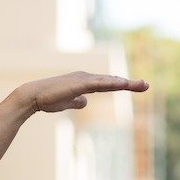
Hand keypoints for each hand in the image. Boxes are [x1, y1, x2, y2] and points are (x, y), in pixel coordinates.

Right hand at [19, 72, 147, 114]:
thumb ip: (77, 100)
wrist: (33, 97)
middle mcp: (86, 78)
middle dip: (129, 83)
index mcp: (85, 82)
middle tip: (146, 85)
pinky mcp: (78, 84)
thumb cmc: (48, 99)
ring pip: (108, 81)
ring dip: (125, 83)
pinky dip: (111, 83)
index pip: (107, 84)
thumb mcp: (67, 102)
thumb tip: (85, 101)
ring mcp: (82, 79)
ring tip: (141, 85)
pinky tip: (122, 84)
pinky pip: (99, 84)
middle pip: (112, 80)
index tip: (136, 87)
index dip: (122, 85)